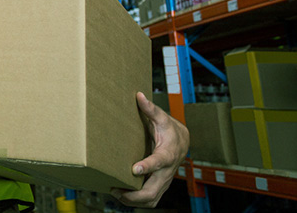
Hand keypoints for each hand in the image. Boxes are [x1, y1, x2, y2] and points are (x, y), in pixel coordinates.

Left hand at [112, 92, 188, 206]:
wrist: (182, 143)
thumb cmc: (170, 130)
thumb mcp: (162, 119)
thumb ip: (151, 109)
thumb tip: (139, 95)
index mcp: (167, 154)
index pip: (158, 162)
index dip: (147, 166)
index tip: (135, 169)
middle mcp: (166, 172)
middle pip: (152, 191)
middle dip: (133, 195)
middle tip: (115, 188)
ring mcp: (163, 182)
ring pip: (150, 200)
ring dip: (132, 201)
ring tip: (114, 192)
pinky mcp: (159, 186)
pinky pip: (149, 200)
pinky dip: (135, 201)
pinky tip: (121, 194)